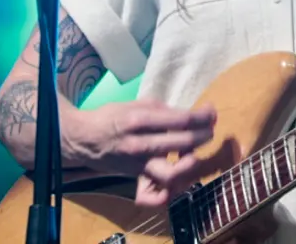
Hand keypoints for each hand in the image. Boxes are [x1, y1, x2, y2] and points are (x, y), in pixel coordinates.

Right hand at [72, 99, 216, 206]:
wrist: (84, 139)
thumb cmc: (113, 117)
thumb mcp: (137, 104)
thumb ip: (163, 111)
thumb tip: (191, 116)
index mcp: (140, 120)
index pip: (182, 120)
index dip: (203, 116)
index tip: (211, 111)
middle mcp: (140, 144)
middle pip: (184, 143)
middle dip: (204, 135)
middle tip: (209, 129)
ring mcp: (139, 164)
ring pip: (173, 173)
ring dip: (192, 162)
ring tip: (196, 151)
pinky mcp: (137, 176)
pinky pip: (156, 191)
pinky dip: (171, 187)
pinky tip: (179, 173)